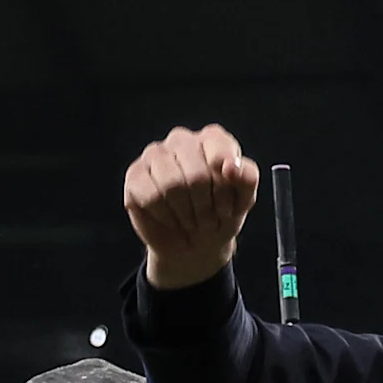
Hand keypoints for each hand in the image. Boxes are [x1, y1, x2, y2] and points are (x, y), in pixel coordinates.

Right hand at [124, 125, 261, 289]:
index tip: (228, 207)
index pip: (219, 150)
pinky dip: (166, 217)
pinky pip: (151, 197)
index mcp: (212, 139)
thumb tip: (231, 167)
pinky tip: (172, 220)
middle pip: (196, 174)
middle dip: (206, 207)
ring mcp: (155, 154)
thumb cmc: (220, 215)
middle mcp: (182, 140)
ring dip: (186, 214)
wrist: (196, 244)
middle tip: (209, 221)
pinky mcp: (135, 174)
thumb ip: (247, 178)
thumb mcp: (244, 200)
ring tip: (192, 222)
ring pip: (171, 185)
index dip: (225, 186)